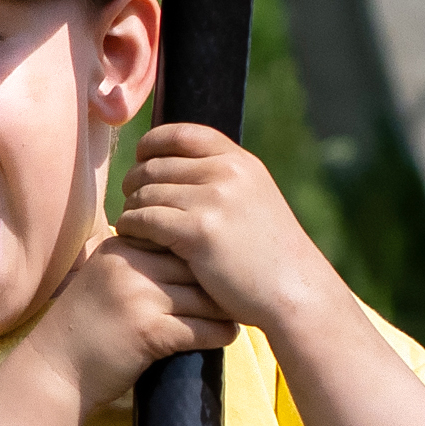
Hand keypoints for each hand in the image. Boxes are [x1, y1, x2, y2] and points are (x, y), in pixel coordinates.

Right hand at [29, 229, 232, 408]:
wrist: (55, 370)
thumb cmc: (85, 328)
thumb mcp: (106, 280)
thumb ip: (139, 262)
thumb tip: (190, 253)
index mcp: (120, 247)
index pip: (175, 236)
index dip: (204, 250)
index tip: (230, 261)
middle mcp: (128, 264)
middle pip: (194, 263)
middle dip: (222, 277)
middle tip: (246, 288)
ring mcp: (137, 296)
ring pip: (201, 296)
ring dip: (226, 308)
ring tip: (243, 312)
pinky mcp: (146, 331)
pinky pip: (198, 329)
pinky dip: (218, 334)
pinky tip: (229, 336)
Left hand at [113, 123, 336, 343]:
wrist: (294, 292)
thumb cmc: (268, 254)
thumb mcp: (253, 199)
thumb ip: (221, 179)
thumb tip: (173, 163)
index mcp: (240, 162)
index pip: (181, 134)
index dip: (151, 144)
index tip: (141, 161)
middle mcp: (227, 173)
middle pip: (156, 165)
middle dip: (135, 183)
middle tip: (132, 203)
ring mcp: (213, 201)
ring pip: (145, 193)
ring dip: (131, 209)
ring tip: (132, 224)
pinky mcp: (198, 232)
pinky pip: (144, 219)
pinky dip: (131, 228)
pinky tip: (133, 238)